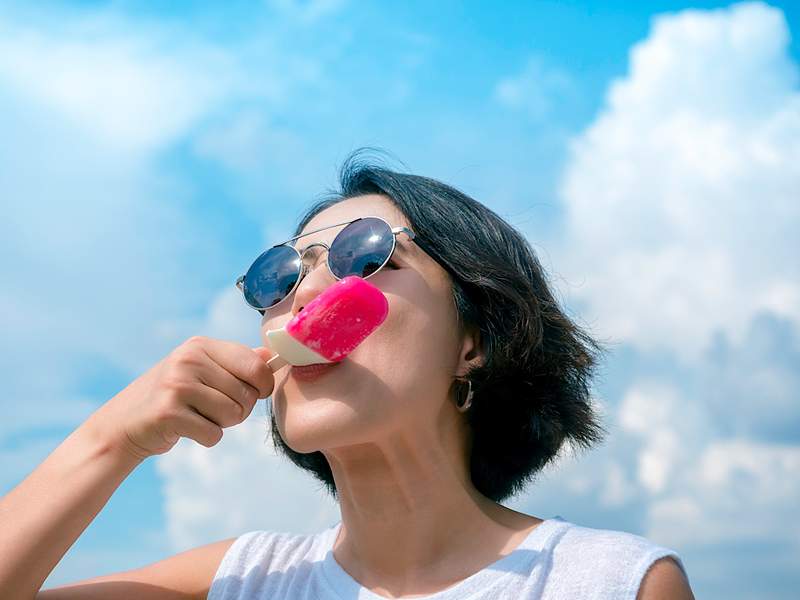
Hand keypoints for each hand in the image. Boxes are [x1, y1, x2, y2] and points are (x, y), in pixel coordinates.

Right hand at [90, 336, 275, 460]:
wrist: (123, 424)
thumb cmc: (172, 397)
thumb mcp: (201, 370)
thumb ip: (236, 362)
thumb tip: (270, 356)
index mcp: (201, 345)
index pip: (255, 365)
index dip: (263, 385)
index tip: (256, 393)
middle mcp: (189, 359)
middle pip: (247, 395)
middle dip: (238, 410)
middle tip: (213, 410)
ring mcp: (177, 384)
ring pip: (233, 415)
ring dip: (221, 424)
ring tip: (198, 416)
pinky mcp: (168, 412)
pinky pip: (213, 434)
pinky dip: (206, 438)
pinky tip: (186, 428)